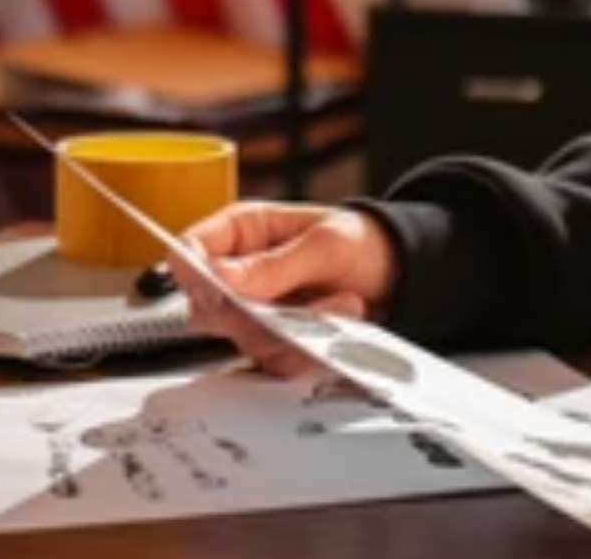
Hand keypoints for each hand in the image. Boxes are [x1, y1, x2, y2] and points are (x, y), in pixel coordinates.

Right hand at [176, 201, 396, 375]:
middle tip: (295, 302)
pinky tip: (338, 319)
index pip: (190, 251)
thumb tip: (222, 276)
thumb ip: (273, 264)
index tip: (221, 290)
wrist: (400, 273)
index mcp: (242, 232)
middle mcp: (240, 273)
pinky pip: (275, 359)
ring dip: (295, 328)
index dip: (194, 273)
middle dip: (256, 312)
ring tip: (340, 303)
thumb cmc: (361, 241)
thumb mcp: (324, 243)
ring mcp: (256, 309)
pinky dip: (309, 348)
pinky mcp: (276, 340)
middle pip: (209, 306)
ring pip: (243, 338)